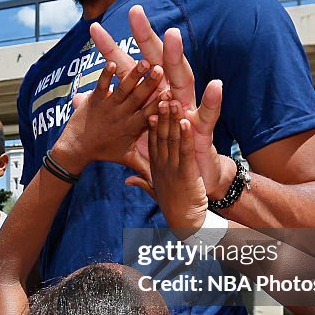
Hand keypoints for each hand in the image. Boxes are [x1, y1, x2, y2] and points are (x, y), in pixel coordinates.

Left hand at [52, 59, 163, 177]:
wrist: (75, 149)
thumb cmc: (104, 152)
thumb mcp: (127, 158)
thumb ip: (147, 164)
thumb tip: (165, 179)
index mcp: (132, 127)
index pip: (149, 115)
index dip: (160, 105)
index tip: (172, 93)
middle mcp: (121, 116)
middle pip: (138, 99)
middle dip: (150, 85)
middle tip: (161, 70)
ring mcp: (107, 107)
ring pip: (122, 90)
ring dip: (132, 76)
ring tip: (144, 62)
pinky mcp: (94, 99)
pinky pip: (101, 86)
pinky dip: (105, 76)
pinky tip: (111, 64)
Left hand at [91, 6, 230, 196]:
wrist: (190, 178)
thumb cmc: (161, 152)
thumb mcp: (128, 135)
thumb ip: (105, 113)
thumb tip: (77, 101)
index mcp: (149, 97)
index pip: (126, 69)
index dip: (111, 50)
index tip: (94, 29)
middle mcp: (170, 95)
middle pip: (156, 62)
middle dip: (145, 37)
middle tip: (135, 12)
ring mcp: (187, 110)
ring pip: (182, 79)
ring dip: (177, 60)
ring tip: (173, 36)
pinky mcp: (203, 130)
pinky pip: (209, 115)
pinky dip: (213, 102)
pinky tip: (215, 86)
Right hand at [131, 87, 225, 238]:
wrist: (186, 224)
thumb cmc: (174, 206)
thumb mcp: (155, 191)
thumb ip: (142, 181)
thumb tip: (128, 180)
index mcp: (154, 164)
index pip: (150, 138)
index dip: (148, 119)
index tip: (146, 100)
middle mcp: (160, 163)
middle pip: (157, 133)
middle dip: (156, 111)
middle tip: (155, 89)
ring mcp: (172, 167)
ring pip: (170, 138)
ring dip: (170, 118)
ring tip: (168, 98)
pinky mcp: (185, 173)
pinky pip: (185, 151)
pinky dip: (185, 136)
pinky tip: (185, 120)